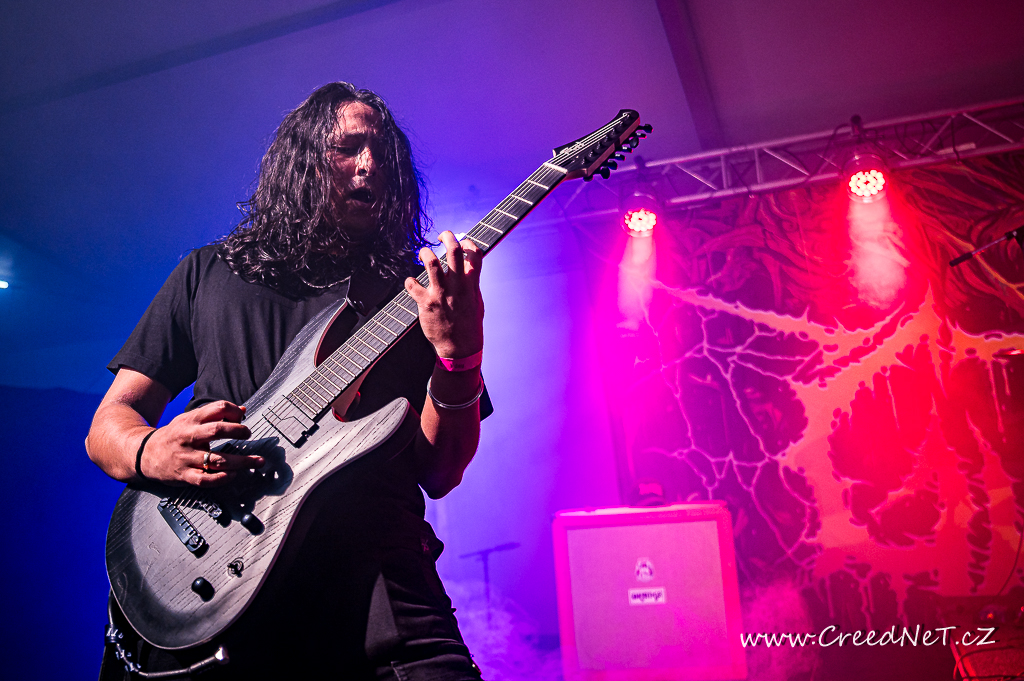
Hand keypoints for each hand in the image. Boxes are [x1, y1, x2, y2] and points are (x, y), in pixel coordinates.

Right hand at [140, 400, 260, 486]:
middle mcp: (189, 437)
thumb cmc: (173, 436)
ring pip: (216, 460)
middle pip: (217, 430)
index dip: (234, 412)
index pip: (218, 408)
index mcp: (191, 421)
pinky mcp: (184, 475)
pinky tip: (233, 475)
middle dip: (238, 432)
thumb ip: (215, 415)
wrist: (142, 454)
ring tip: (257, 461)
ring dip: (241, 461)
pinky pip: (205, 479)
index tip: (242, 419)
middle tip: (248, 434)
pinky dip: (222, 478)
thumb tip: (242, 411)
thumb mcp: (189, 420)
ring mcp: (186, 458)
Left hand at [405, 231, 483, 358]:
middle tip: (441, 235)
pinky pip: (412, 285)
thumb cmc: (468, 323)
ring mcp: (441, 294)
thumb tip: (468, 265)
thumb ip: (472, 282)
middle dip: (447, 237)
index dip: (468, 243)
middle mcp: (457, 286)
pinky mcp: (426, 303)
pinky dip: (409, 282)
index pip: (475, 255)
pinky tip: (412, 284)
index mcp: (472, 284)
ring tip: (424, 253)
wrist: (460, 347)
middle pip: (454, 251)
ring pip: (431, 263)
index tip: (462, 243)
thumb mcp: (477, 300)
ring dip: (425, 253)